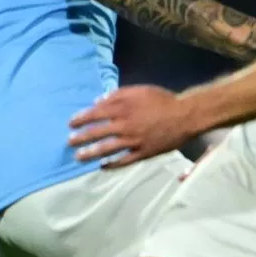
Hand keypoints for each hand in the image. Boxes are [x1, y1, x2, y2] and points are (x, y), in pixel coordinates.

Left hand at [69, 86, 200, 167]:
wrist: (186, 116)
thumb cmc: (163, 100)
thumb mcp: (140, 90)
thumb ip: (117, 94)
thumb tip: (98, 101)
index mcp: (123, 108)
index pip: (95, 114)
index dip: (81, 119)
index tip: (71, 124)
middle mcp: (125, 125)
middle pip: (97, 133)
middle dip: (80, 138)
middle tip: (69, 142)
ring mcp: (133, 141)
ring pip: (107, 149)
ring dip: (90, 153)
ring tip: (79, 157)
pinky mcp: (143, 152)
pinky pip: (125, 160)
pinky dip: (113, 164)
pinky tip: (103, 166)